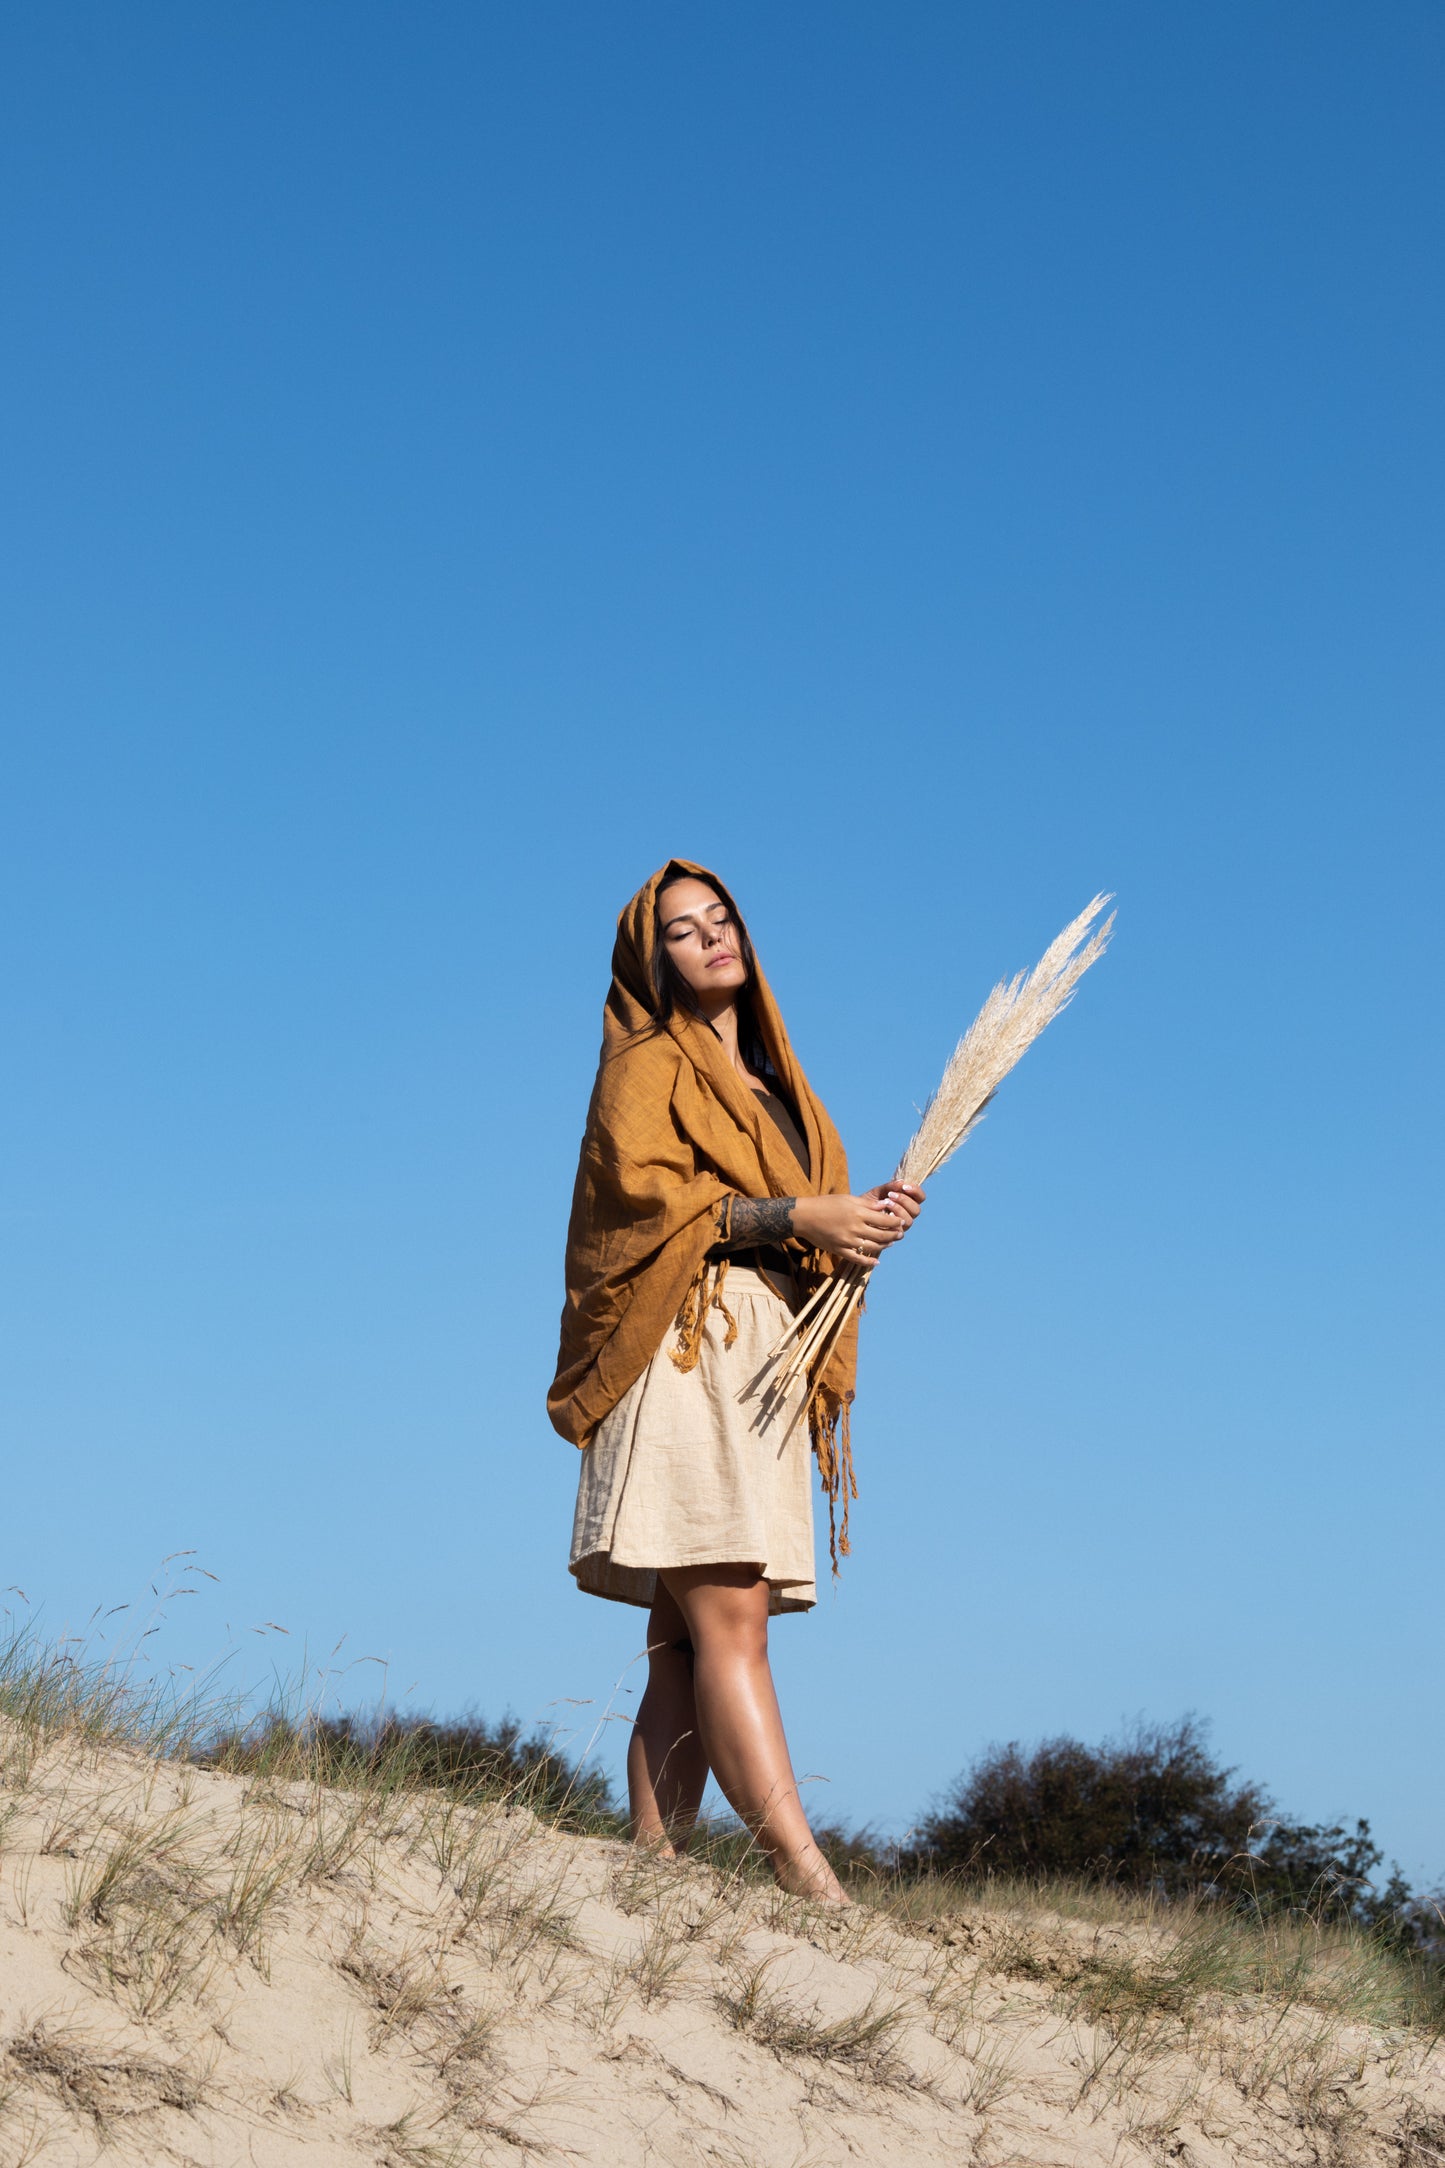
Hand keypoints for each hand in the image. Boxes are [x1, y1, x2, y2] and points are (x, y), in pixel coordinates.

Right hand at [791, 1183, 924, 1269]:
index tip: (901, 1221)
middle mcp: (854, 1228)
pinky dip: (868, 1262)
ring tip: (890, 1243)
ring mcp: (847, 1241)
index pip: (884, 1220)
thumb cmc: (826, 1204)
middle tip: (900, 1233)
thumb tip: (885, 1205)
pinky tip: (876, 1261)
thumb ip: (867, 1204)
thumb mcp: (848, 1199)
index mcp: (858, 1213)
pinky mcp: (839, 1250)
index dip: (895, 1222)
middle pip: (881, 1235)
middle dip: (894, 1235)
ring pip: (872, 1247)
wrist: (804, 1216)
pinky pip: (857, 1259)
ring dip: (884, 1246)